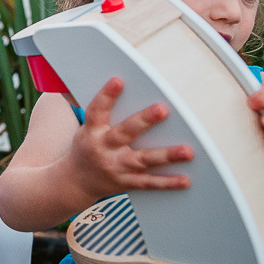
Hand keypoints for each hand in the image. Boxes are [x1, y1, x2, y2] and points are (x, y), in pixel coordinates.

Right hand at [68, 77, 193, 200]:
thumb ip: (104, 114)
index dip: (106, 96)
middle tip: (162, 109)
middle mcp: (104, 149)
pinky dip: (167, 182)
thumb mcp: (87, 130)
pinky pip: (149, 182)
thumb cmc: (88, 149)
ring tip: (187, 151)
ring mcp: (116, 168)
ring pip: (142, 160)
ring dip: (166, 156)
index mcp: (92, 132)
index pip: (96, 111)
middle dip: (144, 121)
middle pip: (125, 133)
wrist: (76, 183)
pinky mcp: (127, 182)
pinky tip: (185, 179)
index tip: (118, 81)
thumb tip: (123, 89)